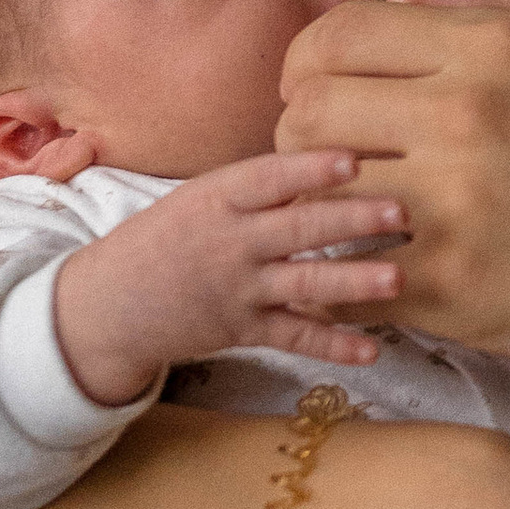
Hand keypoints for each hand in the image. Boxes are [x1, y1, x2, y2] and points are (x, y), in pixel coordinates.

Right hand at [53, 153, 408, 405]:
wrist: (108, 304)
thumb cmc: (165, 238)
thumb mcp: (199, 198)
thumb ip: (258, 187)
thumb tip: (330, 158)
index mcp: (217, 199)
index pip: (268, 179)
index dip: (310, 169)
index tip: (352, 159)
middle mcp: (230, 243)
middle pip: (298, 229)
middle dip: (352, 220)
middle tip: (400, 213)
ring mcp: (238, 289)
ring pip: (303, 285)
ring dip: (353, 282)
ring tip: (398, 278)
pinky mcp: (243, 330)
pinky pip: (294, 337)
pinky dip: (332, 346)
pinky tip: (371, 350)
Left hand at [276, 0, 509, 394]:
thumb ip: (500, 2)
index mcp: (499, 44)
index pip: (334, 35)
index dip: (317, 69)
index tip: (341, 102)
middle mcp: (464, 111)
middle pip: (304, 111)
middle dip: (308, 139)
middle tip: (349, 171)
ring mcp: (455, 203)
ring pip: (312, 197)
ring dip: (325, 216)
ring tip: (367, 230)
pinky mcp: (457, 292)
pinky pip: (351, 282)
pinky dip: (356, 288)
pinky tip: (395, 289)